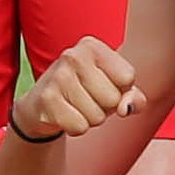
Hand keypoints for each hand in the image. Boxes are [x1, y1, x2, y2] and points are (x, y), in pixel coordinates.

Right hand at [18, 33, 140, 139]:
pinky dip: (76, 128)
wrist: (41, 104)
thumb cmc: (86, 92)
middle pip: (113, 99)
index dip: (121, 90)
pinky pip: (80, 127)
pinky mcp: (47, 100)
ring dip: (90, 119)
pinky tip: (65, 115)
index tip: (104, 86)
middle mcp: (73, 56)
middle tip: (87, 99)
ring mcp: (57, 77)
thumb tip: (125, 109)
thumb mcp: (114, 87)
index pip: (127, 77)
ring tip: (75, 106)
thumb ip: (133, 96)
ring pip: (97, 116)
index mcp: (92, 46)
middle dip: (105, 107)